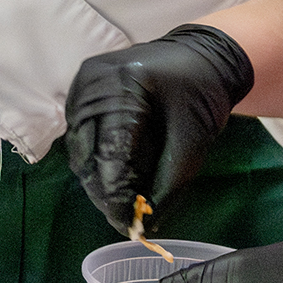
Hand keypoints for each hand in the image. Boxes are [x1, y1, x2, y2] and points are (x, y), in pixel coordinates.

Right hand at [63, 25, 254, 233]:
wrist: (204, 56)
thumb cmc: (202, 94)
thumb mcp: (194, 143)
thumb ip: (169, 186)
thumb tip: (146, 227)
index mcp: (124, 86)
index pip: (110, 153)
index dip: (117, 195)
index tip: (130, 226)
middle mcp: (93, 83)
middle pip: (86, 154)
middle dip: (106, 191)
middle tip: (128, 217)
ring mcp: (83, 85)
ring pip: (79, 149)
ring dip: (100, 178)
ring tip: (125, 198)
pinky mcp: (83, 92)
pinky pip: (81, 136)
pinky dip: (98, 160)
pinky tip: (120, 172)